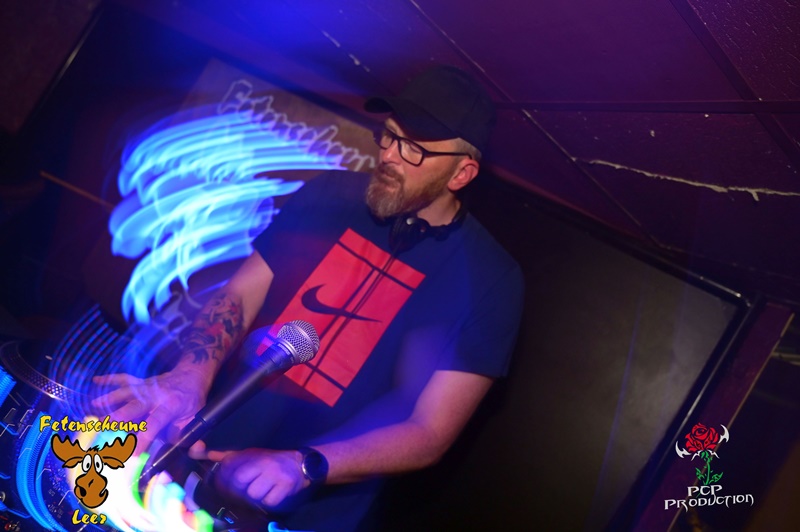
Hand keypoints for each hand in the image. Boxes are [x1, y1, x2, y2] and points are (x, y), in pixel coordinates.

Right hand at [91, 366, 211, 452]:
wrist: (192, 374)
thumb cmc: (191, 400)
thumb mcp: (195, 418)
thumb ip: (190, 436)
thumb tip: (198, 451)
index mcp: (171, 405)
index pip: (155, 423)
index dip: (144, 438)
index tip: (132, 454)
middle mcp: (156, 394)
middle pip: (136, 405)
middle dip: (120, 416)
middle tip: (105, 428)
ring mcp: (146, 387)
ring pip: (127, 392)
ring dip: (110, 399)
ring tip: (94, 407)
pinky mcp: (140, 383)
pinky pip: (124, 378)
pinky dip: (110, 378)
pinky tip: (96, 380)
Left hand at [189, 442, 308, 508]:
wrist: (299, 463)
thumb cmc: (267, 461)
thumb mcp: (246, 455)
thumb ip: (221, 456)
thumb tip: (194, 450)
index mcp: (251, 454)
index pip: (229, 469)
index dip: (223, 481)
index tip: (223, 487)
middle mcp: (263, 462)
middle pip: (240, 483)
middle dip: (237, 492)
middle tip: (241, 494)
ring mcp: (275, 475)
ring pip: (253, 494)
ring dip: (253, 498)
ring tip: (258, 493)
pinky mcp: (286, 486)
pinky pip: (269, 501)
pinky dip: (267, 502)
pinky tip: (270, 495)